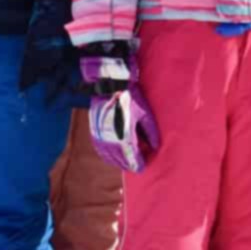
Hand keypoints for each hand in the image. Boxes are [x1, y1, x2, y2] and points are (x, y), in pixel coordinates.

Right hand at [82, 44, 159, 172]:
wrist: (109, 85)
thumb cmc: (130, 98)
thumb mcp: (145, 114)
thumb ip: (151, 132)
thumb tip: (156, 147)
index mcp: (125, 136)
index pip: (133, 158)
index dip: (140, 163)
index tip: (144, 164)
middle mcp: (111, 140)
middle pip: (121, 160)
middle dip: (130, 163)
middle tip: (138, 163)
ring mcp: (101, 137)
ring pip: (110, 157)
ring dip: (119, 161)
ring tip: (127, 161)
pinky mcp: (95, 132)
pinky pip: (101, 151)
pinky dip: (108, 156)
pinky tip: (113, 156)